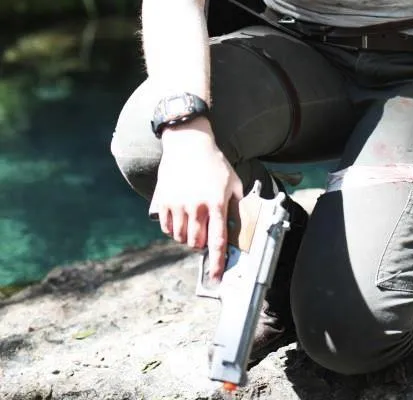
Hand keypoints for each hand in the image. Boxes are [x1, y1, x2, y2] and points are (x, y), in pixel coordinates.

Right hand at [152, 117, 243, 279]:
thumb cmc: (214, 163)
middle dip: (201, 245)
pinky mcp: (163, 202)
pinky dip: (173, 230)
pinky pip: (166, 229)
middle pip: (196, 243)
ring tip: (193, 224)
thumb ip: (237, 205)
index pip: (217, 241)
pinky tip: (180, 219)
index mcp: (216, 203)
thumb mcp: (233, 182)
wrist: (188, 143)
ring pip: (181, 238)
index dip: (218, 262)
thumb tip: (241, 227)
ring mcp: (177, 205)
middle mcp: (196, 207)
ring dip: (188, 238)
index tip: (217, 277)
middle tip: (204, 235)